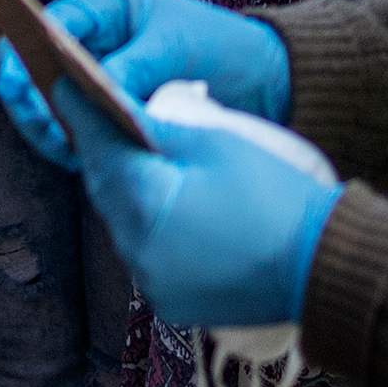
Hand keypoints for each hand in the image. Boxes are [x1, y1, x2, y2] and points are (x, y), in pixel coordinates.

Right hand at [0, 0, 290, 164]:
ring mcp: (101, 75)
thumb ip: (129, 67)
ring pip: (53, 101)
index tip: (20, 90)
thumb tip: (88, 93)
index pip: (46, 25)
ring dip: (52, 127)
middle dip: (34, 101)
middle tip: (49, 133)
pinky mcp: (113, 108)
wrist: (267, 78)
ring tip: (70, 151)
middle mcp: (96, 38)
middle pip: (38, 67)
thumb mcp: (173, 48)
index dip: (24, 55)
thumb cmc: (222, 46)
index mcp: (106, 6)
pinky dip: (76, 142)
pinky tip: (86, 158)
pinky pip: (79, 125)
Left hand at [76, 103, 342, 331]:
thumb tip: (117, 111)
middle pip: (105, 188)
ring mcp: (151, 280)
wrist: (322, 266)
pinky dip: (145, 228)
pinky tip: (160, 205)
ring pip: (121, 223)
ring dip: (123, 192)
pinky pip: (143, 253)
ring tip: (131, 159)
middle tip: (96, 117)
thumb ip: (157, 131)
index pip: (99, 150)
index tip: (65, 86)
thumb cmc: (275, 198)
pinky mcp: (169, 301)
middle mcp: (137, 248)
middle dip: (102, 153)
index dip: (81, 114)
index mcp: (146, 203)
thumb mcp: (216, 145)